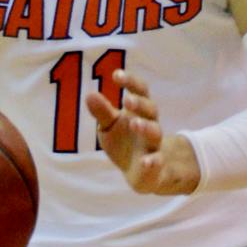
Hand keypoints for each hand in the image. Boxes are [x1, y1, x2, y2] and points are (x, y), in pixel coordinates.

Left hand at [86, 69, 199, 195]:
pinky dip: (152, 161)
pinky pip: (157, 162)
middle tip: (127, 100)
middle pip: (151, 109)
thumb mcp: (110, 126)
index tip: (116, 74)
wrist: (140, 172)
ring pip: (155, 133)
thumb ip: (102, 112)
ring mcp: (154, 145)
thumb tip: (89, 95)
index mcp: (139, 111)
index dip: (130, 81)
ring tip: (134, 123)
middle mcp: (150, 124)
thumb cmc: (124, 142)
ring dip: (146, 127)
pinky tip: (145, 162)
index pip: (139, 91)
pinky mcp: (155, 165)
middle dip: (140, 104)